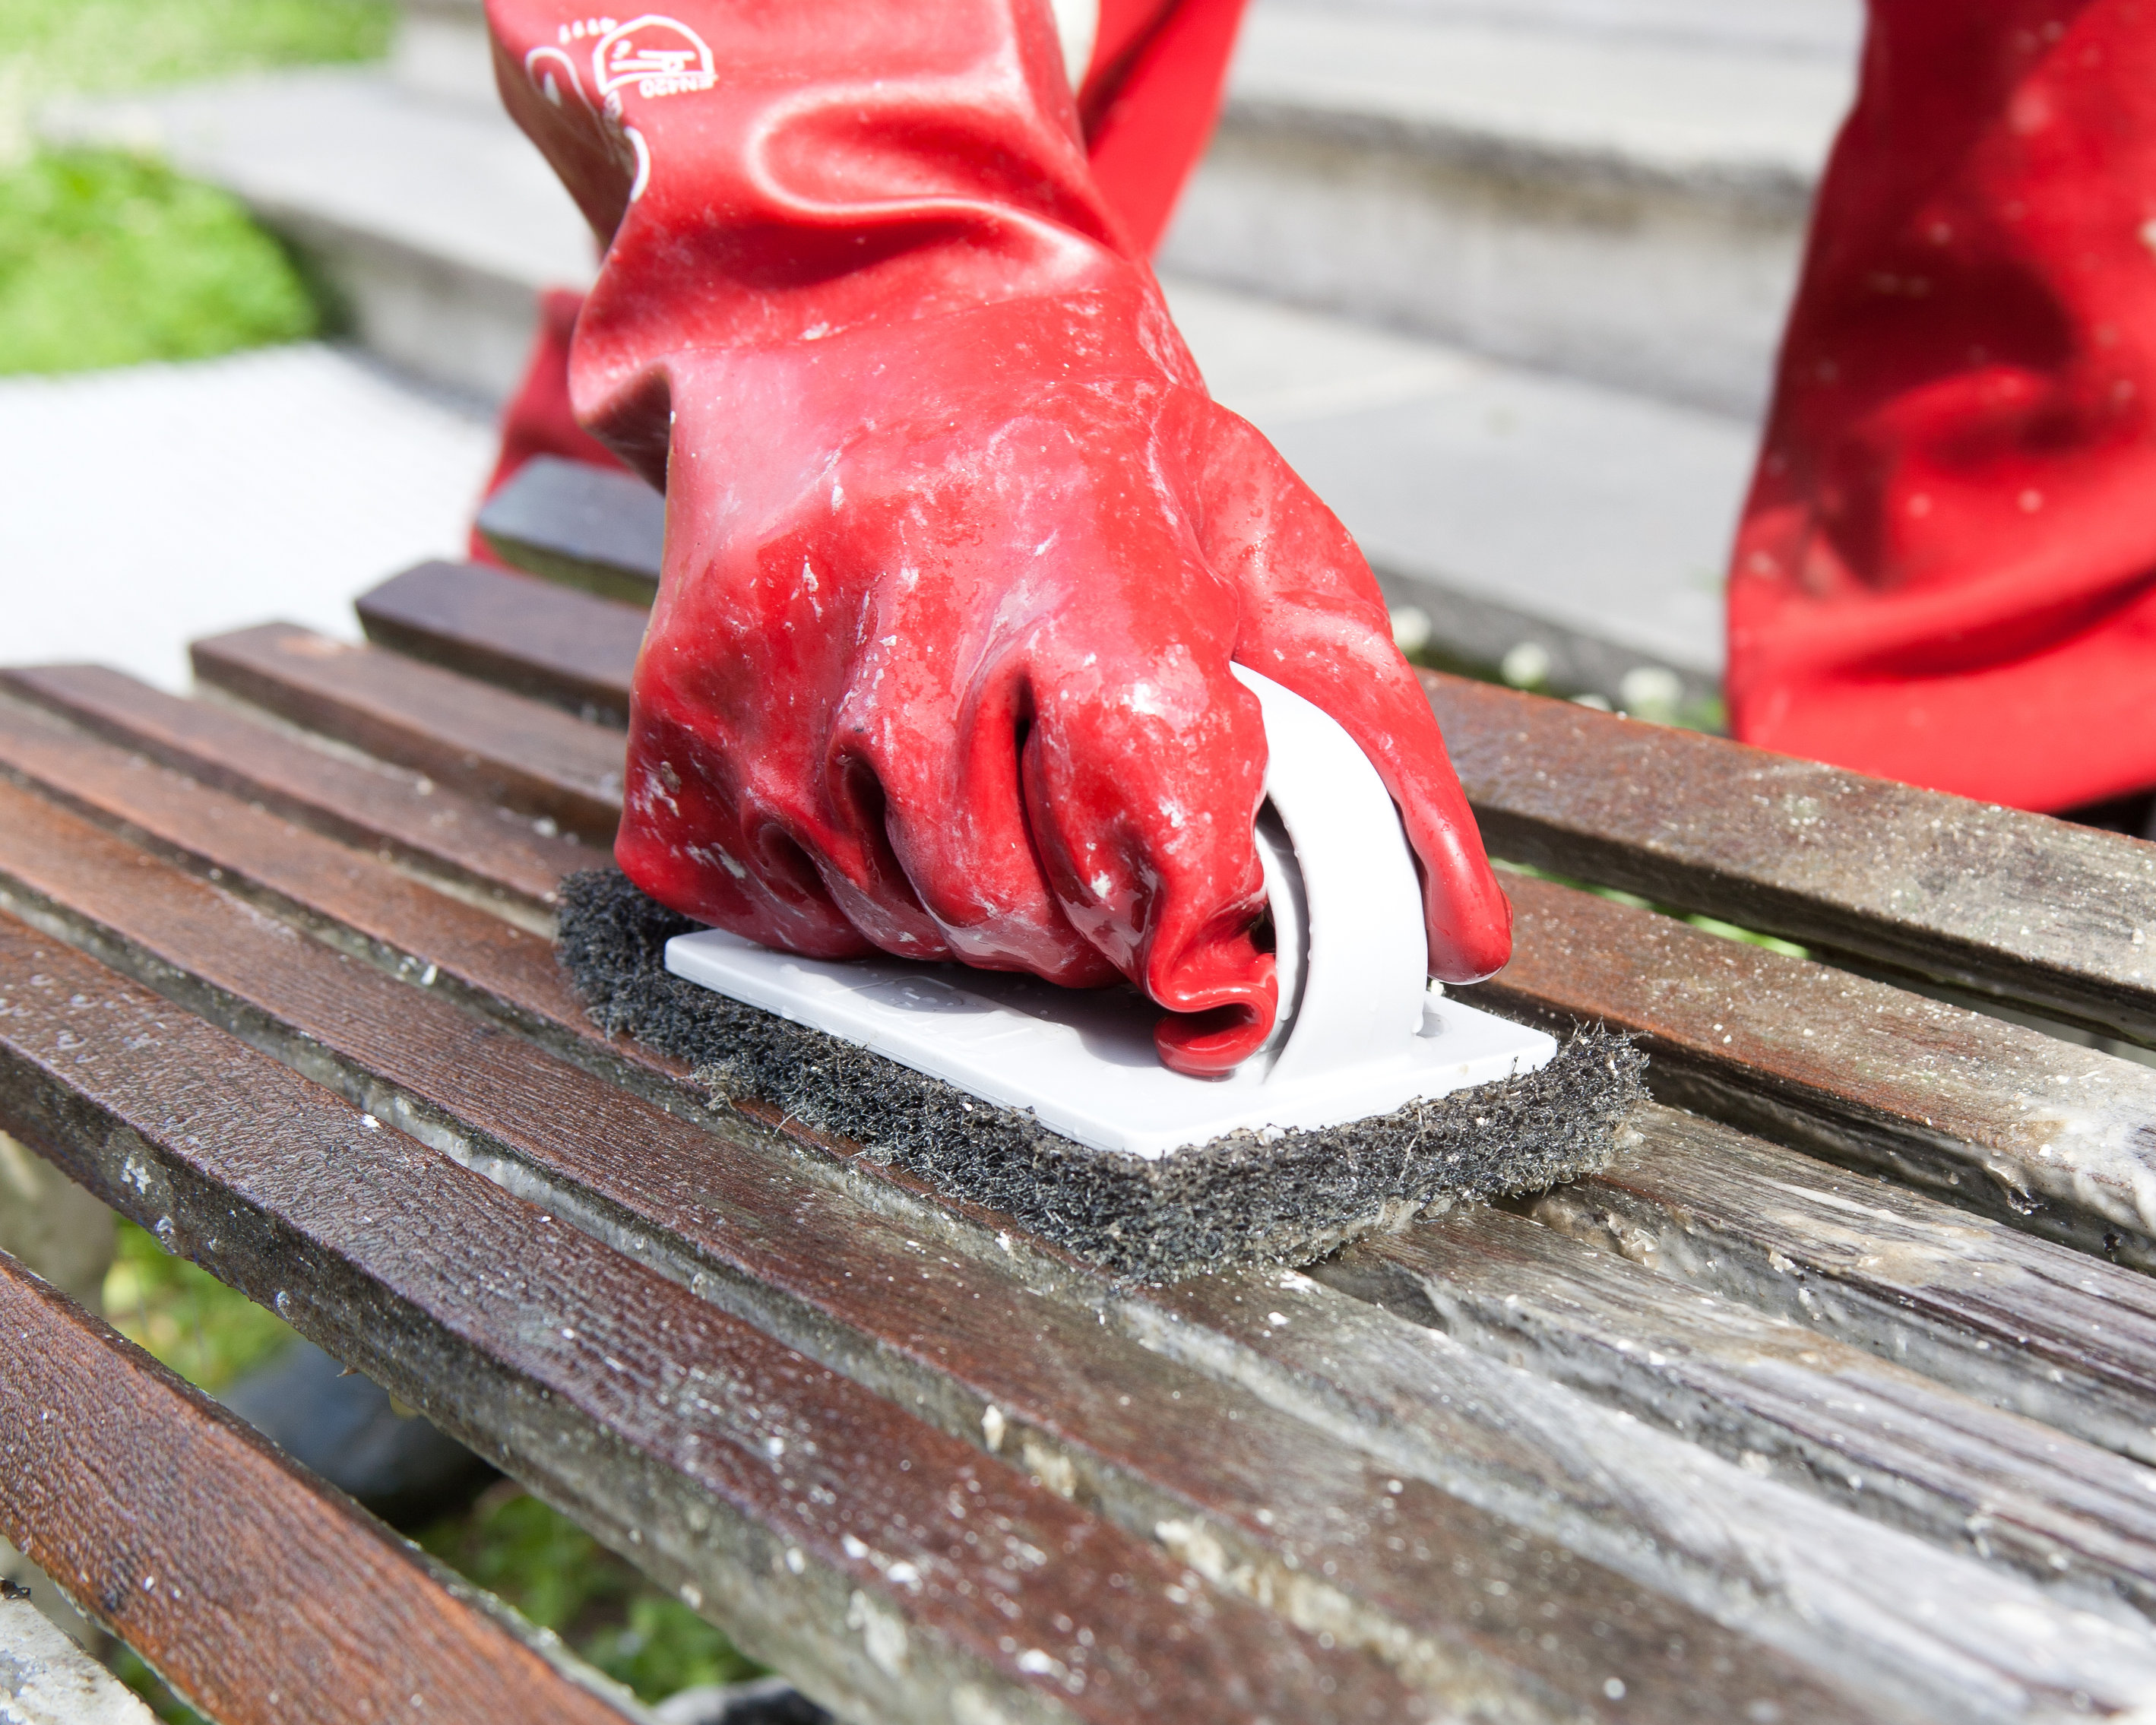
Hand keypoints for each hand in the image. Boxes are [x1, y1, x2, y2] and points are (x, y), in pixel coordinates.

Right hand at [481, 0, 1508, 1074]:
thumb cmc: (1091, 438)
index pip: (1154, 844)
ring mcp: (772, 698)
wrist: (861, 308)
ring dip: (985, 914)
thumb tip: (1457, 936)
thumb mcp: (1272, 554)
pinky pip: (791, 919)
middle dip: (1098, 918)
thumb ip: (1380, 751)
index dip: (1203, 935)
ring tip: (999, 776)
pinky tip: (894, 787)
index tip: (1224, 966)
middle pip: (1030, 922)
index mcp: (1077, 580)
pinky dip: (864, 898)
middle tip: (1110, 827)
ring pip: (913, 936)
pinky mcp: (679, 737)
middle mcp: (905, 644)